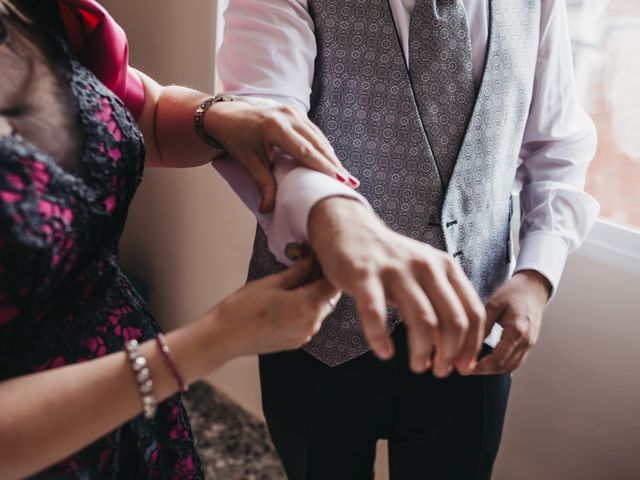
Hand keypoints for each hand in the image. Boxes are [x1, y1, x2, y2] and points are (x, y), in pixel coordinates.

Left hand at [206, 99, 358, 212]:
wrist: (227, 114)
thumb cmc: (237, 139)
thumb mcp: (248, 162)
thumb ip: (262, 184)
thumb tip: (268, 209)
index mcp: (275, 126)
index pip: (305, 151)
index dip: (324, 166)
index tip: (340, 179)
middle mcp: (288, 115)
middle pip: (317, 144)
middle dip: (334, 165)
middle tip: (352, 183)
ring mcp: (294, 111)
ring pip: (319, 138)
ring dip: (332, 158)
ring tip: (346, 178)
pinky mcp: (297, 113)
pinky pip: (314, 133)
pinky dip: (323, 149)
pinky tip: (333, 164)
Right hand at [211, 256, 340, 355]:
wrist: (224, 337)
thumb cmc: (243, 309)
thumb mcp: (272, 282)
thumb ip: (298, 271)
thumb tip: (310, 258)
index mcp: (308, 306)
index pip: (333, 285)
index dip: (329, 269)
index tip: (320, 258)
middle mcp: (312, 324)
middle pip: (328, 298)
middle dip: (321, 281)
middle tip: (308, 265)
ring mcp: (304, 335)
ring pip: (319, 310)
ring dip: (313, 295)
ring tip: (297, 281)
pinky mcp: (296, 342)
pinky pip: (308, 322)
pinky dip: (305, 309)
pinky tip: (289, 299)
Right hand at [308, 197, 485, 376]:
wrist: (349, 229)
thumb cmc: (389, 261)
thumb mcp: (423, 273)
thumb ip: (440, 303)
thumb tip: (453, 347)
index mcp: (445, 266)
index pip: (472, 310)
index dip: (472, 344)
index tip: (463, 367)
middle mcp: (425, 266)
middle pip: (452, 319)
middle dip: (450, 353)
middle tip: (440, 372)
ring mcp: (394, 270)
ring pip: (422, 320)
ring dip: (422, 352)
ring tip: (418, 367)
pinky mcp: (363, 275)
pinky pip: (375, 313)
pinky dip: (380, 339)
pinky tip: (384, 352)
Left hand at [473, 270, 549, 374]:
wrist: (534, 288)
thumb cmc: (514, 292)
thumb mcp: (494, 304)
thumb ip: (483, 325)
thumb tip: (468, 344)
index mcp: (517, 330)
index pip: (498, 359)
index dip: (480, 367)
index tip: (466, 367)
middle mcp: (526, 341)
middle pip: (504, 367)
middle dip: (484, 371)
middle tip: (467, 368)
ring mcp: (529, 344)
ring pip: (511, 367)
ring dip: (493, 370)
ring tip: (475, 366)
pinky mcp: (529, 344)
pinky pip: (516, 361)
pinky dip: (502, 365)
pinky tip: (488, 361)